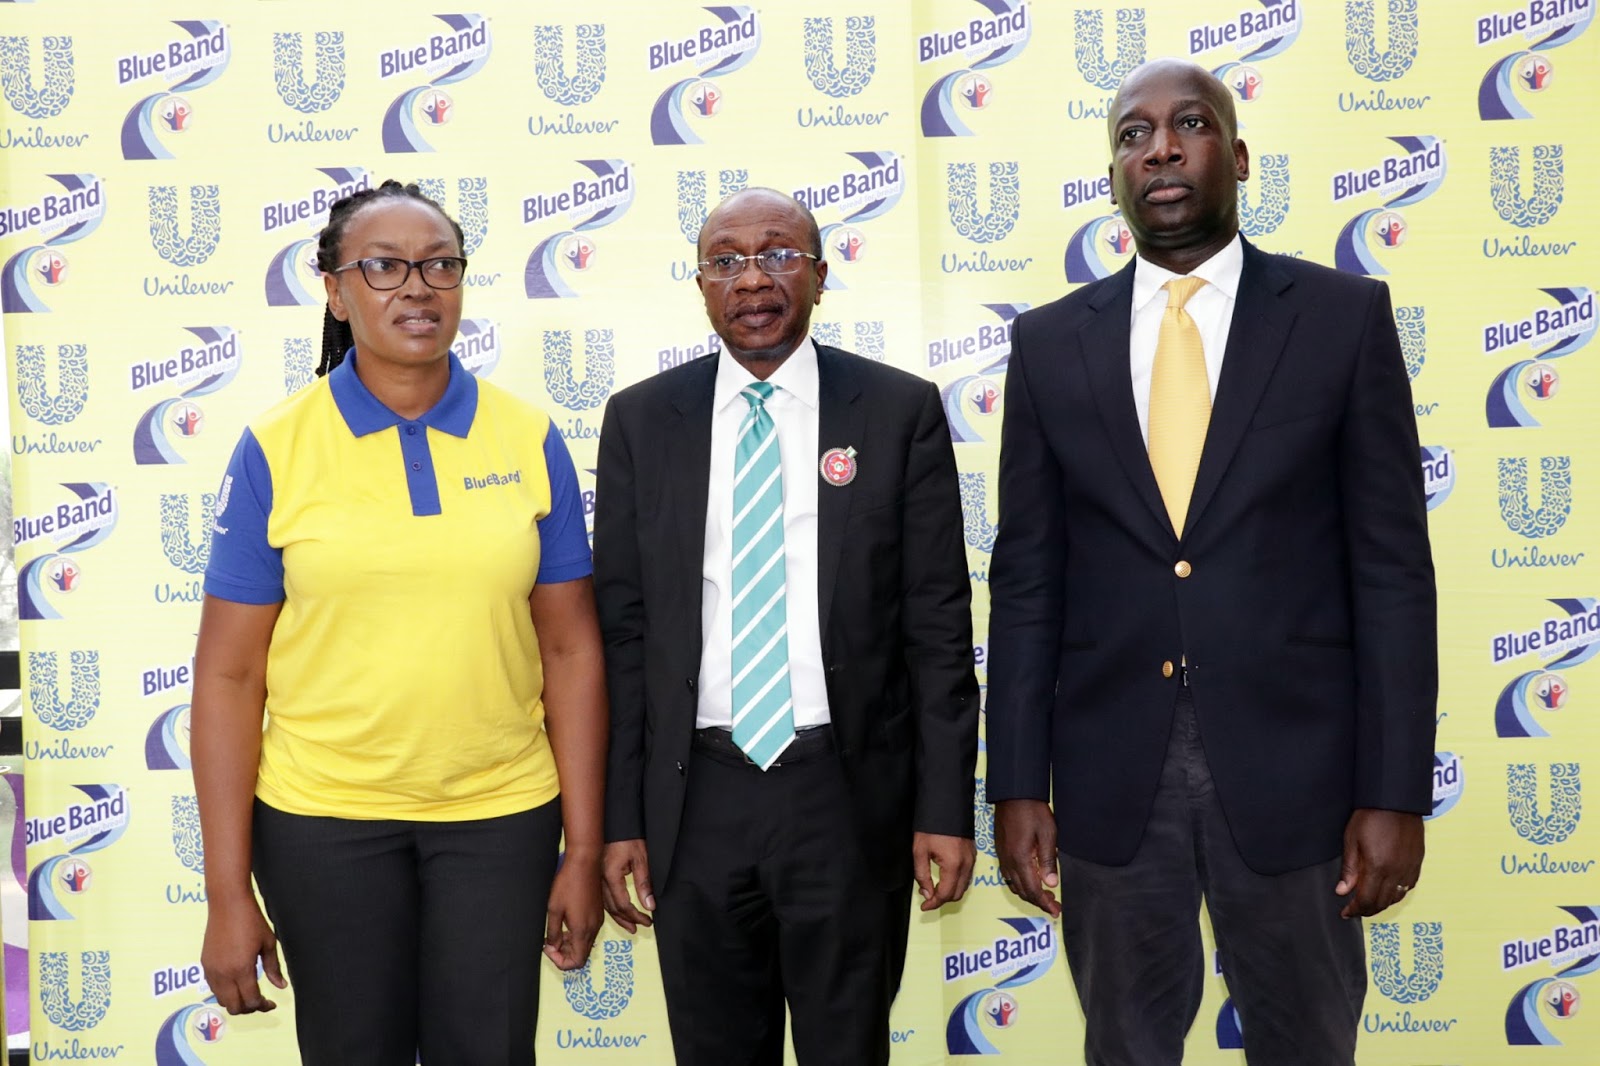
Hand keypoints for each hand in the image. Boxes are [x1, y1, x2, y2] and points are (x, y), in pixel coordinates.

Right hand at [201, 895, 286, 1014]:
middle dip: (249, 1008)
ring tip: (249, 992)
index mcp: (242, 969)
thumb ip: (273, 968)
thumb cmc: (251, 920)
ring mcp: (211, 970)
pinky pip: (213, 988)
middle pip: (234, 1007)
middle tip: (260, 1001)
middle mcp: (223, 974)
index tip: (271, 1003)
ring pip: (222, 1000)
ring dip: (236, 1001)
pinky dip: (225, 992)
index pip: (251, 1001)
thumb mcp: (268, 943)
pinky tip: (236, 982)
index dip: (262, 1006)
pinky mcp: (204, 964)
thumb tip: (281, 986)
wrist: (228, 903)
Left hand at [544, 849, 602, 970]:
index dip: (560, 962)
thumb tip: (552, 946)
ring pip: (585, 944)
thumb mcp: (554, 909)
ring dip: (570, 945)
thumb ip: (553, 933)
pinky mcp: (598, 913)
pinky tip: (567, 923)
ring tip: (557, 933)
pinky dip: (577, 935)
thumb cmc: (568, 883)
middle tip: (550, 943)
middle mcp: (593, 929)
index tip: (549, 949)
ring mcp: (597, 921)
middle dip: (564, 954)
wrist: (585, 863)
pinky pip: (589, 933)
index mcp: (582, 930)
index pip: (576, 962)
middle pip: (581, 955)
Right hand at [600, 839, 654, 933]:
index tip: (648, 921)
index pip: (623, 904)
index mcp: (610, 876)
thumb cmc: (629, 838)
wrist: (616, 822)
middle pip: (612, 908)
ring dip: (618, 917)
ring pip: (605, 904)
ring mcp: (596, 878)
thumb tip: (649, 906)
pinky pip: (602, 897)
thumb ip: (644, 883)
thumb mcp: (641, 859)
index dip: (636, 915)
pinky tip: (617, 912)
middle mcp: (600, 880)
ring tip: (630, 926)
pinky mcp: (596, 875)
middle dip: (627, 919)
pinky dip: (611, 907)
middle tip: (640, 927)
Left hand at [913, 832, 974, 910]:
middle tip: (928, 898)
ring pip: (964, 886)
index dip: (933, 903)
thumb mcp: (920, 851)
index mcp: (953, 865)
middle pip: (957, 894)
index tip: (924, 907)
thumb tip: (927, 894)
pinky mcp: (973, 854)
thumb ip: (922, 875)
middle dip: (942, 900)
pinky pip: (967, 876)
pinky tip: (944, 878)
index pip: (945, 894)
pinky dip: (957, 882)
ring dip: (950, 892)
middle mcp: (966, 865)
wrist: (946, 806)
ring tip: (934, 889)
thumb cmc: (931, 826)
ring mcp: (972, 859)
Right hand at [994, 800, 1060, 917]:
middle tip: (1053, 905)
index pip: (1033, 890)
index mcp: (1021, 858)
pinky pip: (1008, 875)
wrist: (1013, 794)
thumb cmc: (1032, 811)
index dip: (1045, 903)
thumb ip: (1048, 860)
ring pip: (1014, 885)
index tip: (1056, 910)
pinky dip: (1020, 884)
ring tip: (1044, 895)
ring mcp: (1003, 856)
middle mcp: (1009, 861)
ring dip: (1029, 894)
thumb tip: (1051, 883)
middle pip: (1023, 891)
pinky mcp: (1001, 851)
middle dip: (1038, 902)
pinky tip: (1030, 880)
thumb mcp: (1047, 834)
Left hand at [1335, 808, 1423, 917]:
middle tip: (1355, 909)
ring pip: (1397, 897)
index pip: (1367, 900)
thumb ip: (1349, 869)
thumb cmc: (1370, 817)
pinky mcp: (1417, 862)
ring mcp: (1409, 868)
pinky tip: (1387, 889)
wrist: (1395, 801)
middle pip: (1383, 902)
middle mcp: (1396, 872)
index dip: (1355, 909)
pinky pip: (1409, 886)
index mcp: (1378, 867)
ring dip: (1382, 903)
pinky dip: (1397, 893)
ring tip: (1369, 901)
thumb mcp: (1351, 840)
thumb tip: (1342, 891)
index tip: (1345, 912)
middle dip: (1367, 909)